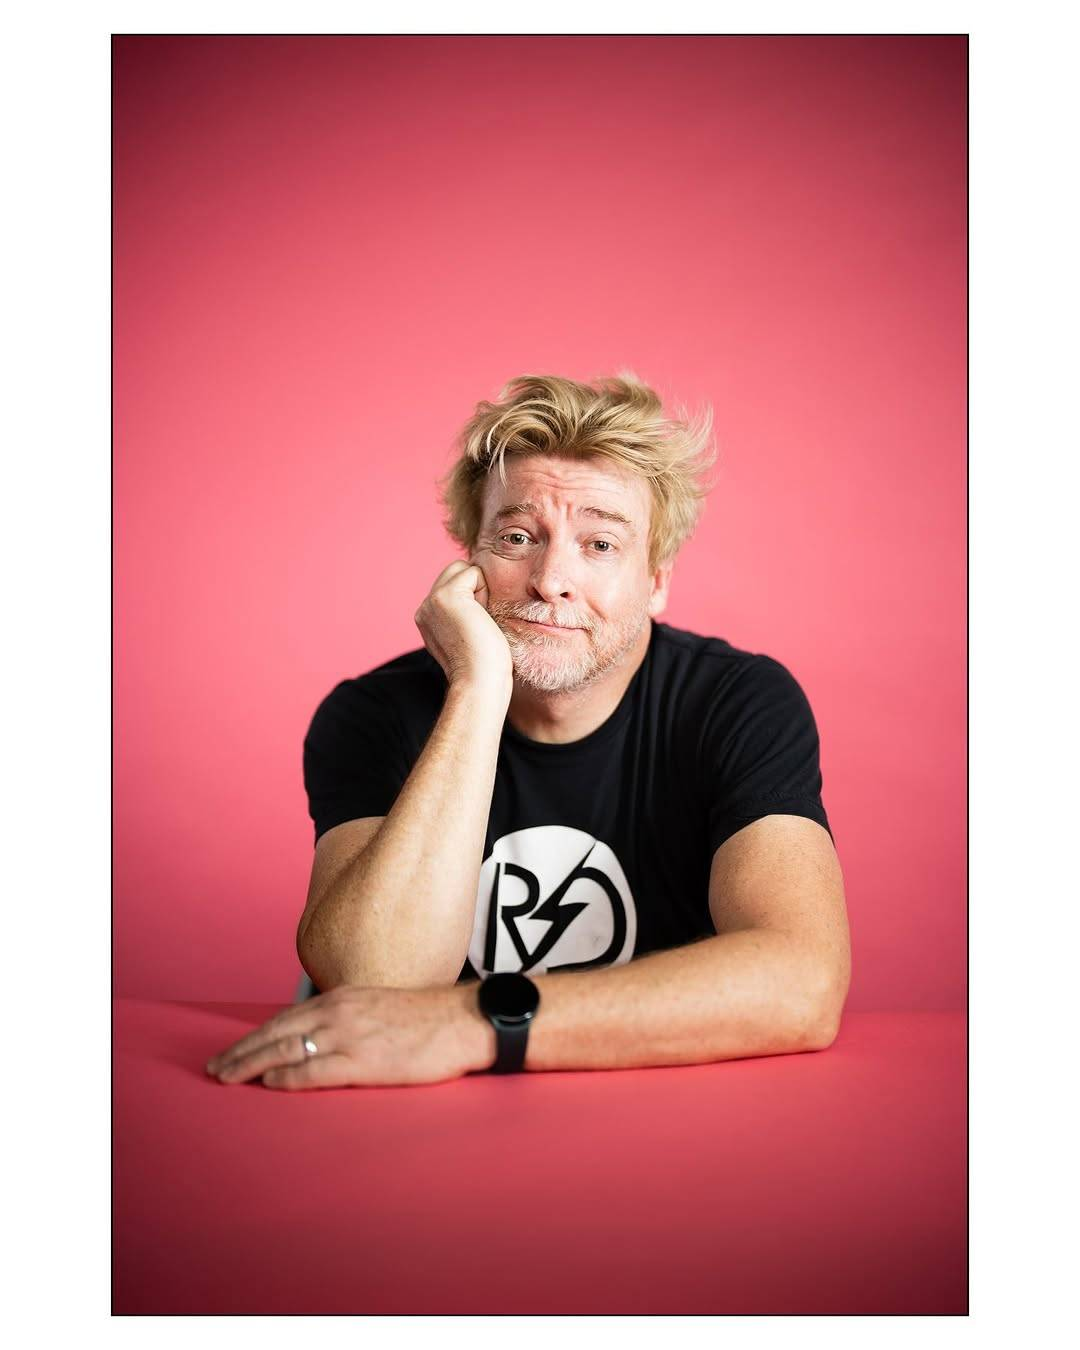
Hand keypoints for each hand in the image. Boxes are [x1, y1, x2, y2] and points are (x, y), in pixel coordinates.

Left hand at [205, 984, 494, 1089]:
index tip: (233, 1050)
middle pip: (277, 1032)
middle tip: (214, 1068)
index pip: (286, 1017)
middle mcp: (340, 1012)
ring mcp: (350, 1036)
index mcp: (343, 999)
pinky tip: (268, 1084)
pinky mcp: (364, 1061)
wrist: (464, 1020)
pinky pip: (315, 1069)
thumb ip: (350, 1019)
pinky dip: (287, 1077)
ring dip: (252, 1064)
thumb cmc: (429, 1019)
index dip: (255, 1036)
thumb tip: (327, 1039)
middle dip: (242, 1050)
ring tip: (228, 1077)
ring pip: (286, 1049)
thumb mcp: (380, 1008)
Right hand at [414, 559, 512, 692]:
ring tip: (479, 621)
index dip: (474, 598)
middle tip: (479, 623)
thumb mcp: (469, 632)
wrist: (479, 681)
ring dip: (480, 590)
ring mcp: (432, 600)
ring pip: (465, 569)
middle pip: (457, 570)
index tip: (475, 629)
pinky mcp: (445, 595)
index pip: (453, 584)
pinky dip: (484, 591)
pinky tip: (480, 617)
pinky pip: (474, 572)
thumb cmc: (485, 665)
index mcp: (428, 617)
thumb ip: (465, 611)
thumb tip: (479, 592)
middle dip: (476, 589)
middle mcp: (425, 607)